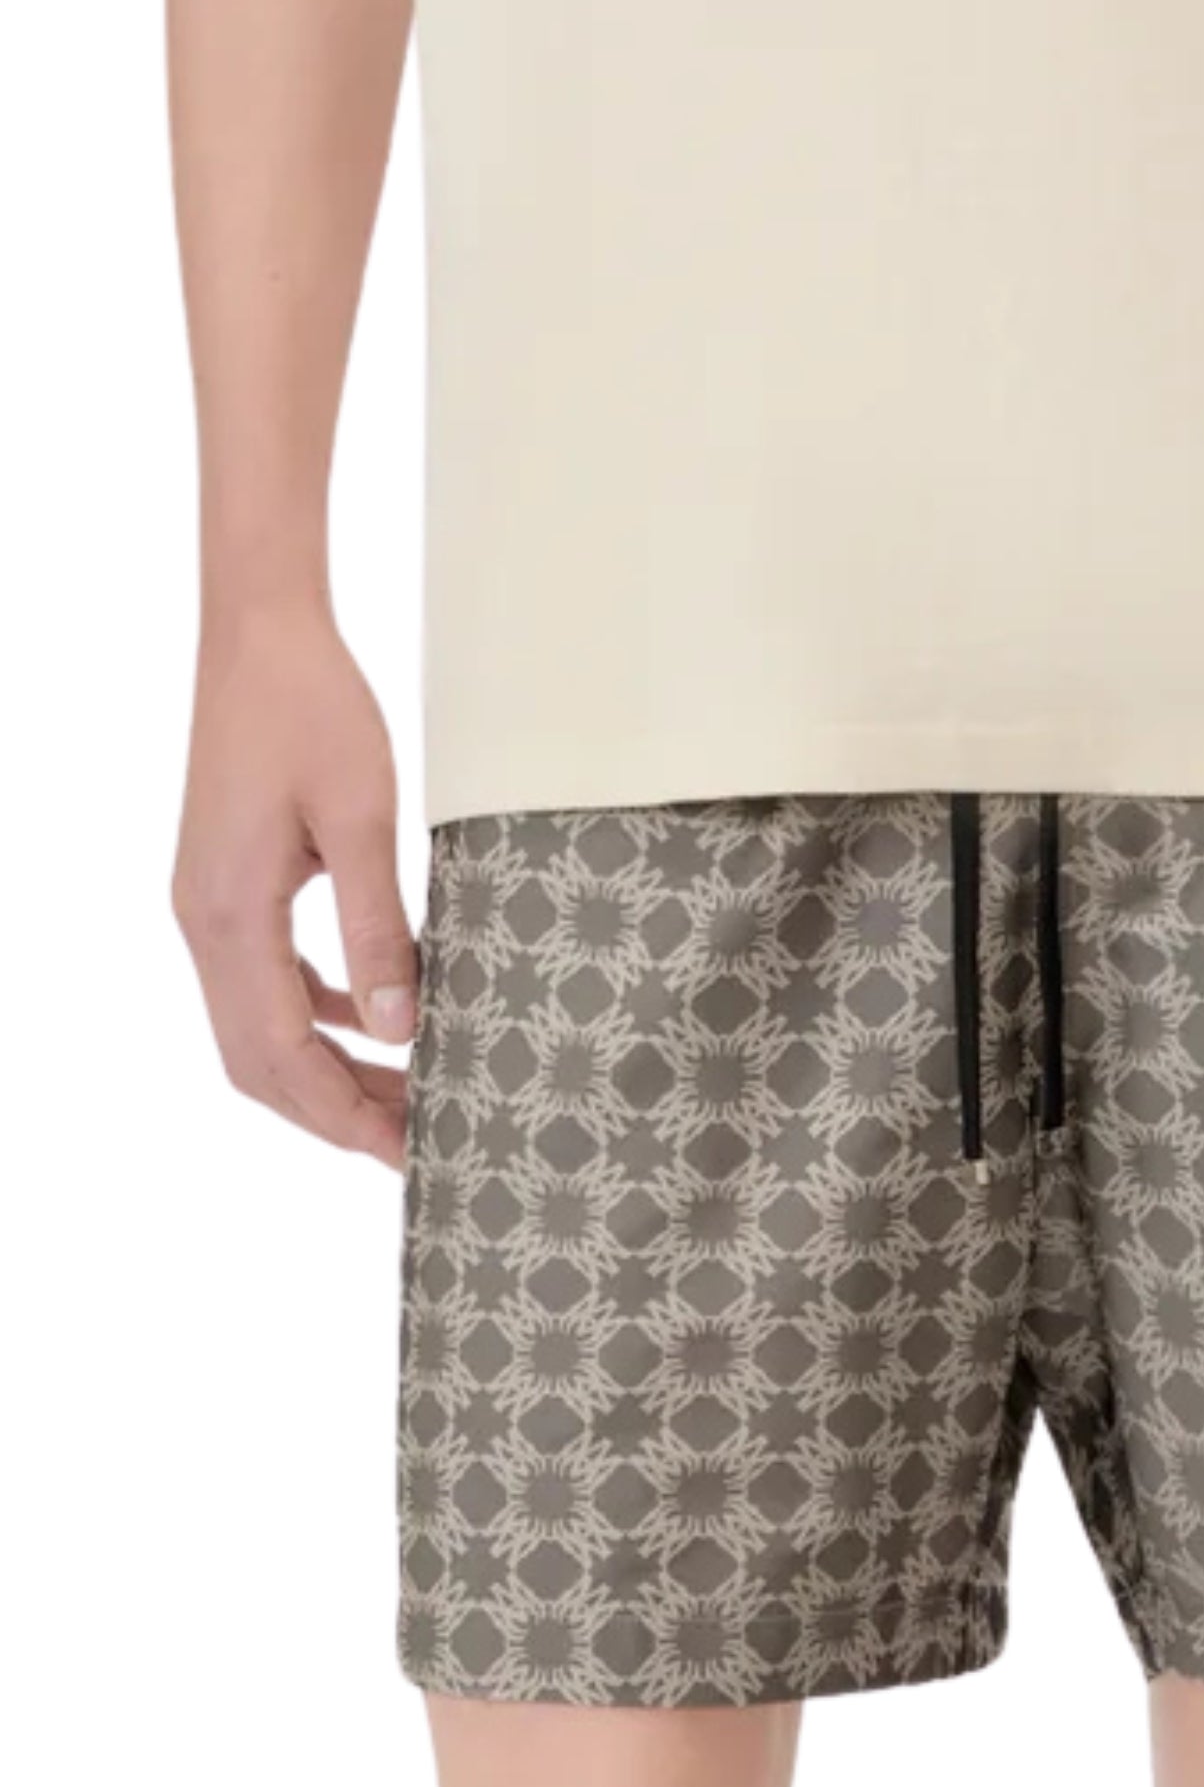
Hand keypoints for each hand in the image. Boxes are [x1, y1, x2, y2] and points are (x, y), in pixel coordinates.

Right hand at [172, 601, 414, 1167]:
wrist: (259, 632)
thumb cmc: (313, 708)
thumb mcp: (362, 819)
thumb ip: (380, 927)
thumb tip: (400, 1029)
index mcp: (231, 915)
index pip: (282, 1055)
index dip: (343, 1116)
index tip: (407, 1154)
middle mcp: (205, 923)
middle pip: (260, 1062)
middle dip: (335, 1113)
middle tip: (416, 1144)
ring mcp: (209, 908)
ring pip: (261, 1028)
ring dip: (328, 1071)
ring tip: (407, 1096)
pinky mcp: (228, 888)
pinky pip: (267, 981)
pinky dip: (316, 1018)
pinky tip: (372, 1023)